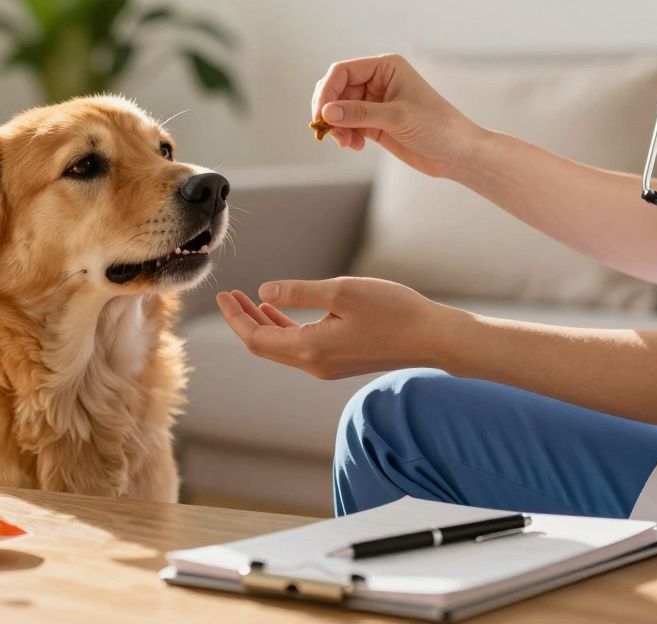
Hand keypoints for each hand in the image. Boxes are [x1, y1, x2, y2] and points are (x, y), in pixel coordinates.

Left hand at [215, 277, 461, 379]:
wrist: (433, 338)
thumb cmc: (393, 311)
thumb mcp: (342, 291)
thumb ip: (300, 292)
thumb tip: (264, 292)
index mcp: (310, 349)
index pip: (257, 339)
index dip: (236, 318)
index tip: (223, 295)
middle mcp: (314, 364)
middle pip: (264, 346)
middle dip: (243, 321)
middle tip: (228, 296)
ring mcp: (328, 366)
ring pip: (281, 347)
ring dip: (263, 324)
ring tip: (248, 300)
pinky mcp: (340, 360)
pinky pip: (300, 347)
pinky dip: (284, 329)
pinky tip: (279, 310)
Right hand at [313, 53, 482, 178]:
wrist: (457, 153)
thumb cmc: (437, 126)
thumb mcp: (397, 117)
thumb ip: (360, 114)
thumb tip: (326, 113)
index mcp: (386, 67)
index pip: (342, 71)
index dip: (327, 92)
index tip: (321, 116)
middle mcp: (378, 81)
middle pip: (336, 90)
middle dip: (330, 111)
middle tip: (330, 133)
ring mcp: (375, 103)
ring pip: (339, 110)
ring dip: (337, 127)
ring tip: (347, 144)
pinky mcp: (374, 123)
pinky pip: (348, 125)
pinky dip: (345, 135)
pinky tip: (355, 146)